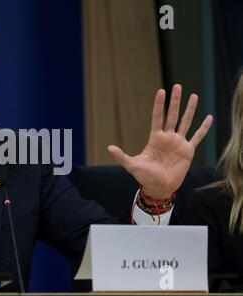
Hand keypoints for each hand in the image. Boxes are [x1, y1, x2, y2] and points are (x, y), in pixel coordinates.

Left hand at [107, 84, 212, 199]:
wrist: (159, 187)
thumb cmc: (144, 177)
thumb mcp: (132, 165)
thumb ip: (122, 156)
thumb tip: (109, 148)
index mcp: (155, 138)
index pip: (157, 117)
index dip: (159, 104)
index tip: (161, 91)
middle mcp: (167, 138)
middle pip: (172, 115)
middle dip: (175, 101)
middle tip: (177, 86)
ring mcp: (178, 143)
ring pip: (186, 122)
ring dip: (190, 109)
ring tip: (194, 95)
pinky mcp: (188, 151)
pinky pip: (197, 137)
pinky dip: (204, 128)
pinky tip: (208, 117)